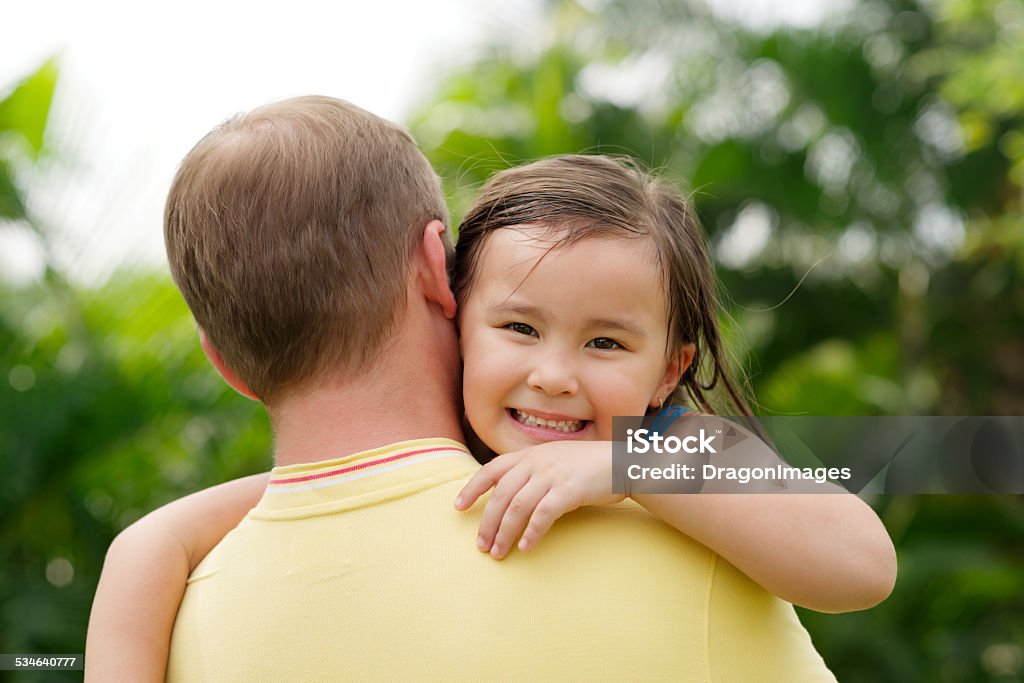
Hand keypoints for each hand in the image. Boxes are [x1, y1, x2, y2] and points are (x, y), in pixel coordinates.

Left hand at [453, 441, 623, 558]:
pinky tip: (525, 547)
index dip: (472, 488)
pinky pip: (542, 515)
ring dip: (504, 533)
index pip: (491, 469)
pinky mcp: (568, 490)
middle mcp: (537, 462)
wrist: (622, 463)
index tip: (458, 507)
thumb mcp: (554, 460)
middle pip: (501, 495)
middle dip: (487, 522)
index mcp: (530, 455)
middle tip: (481, 546)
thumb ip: (532, 472)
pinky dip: (531, 533)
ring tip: (498, 553)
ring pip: (517, 507)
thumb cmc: (587, 466)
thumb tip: (509, 494)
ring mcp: (552, 475)